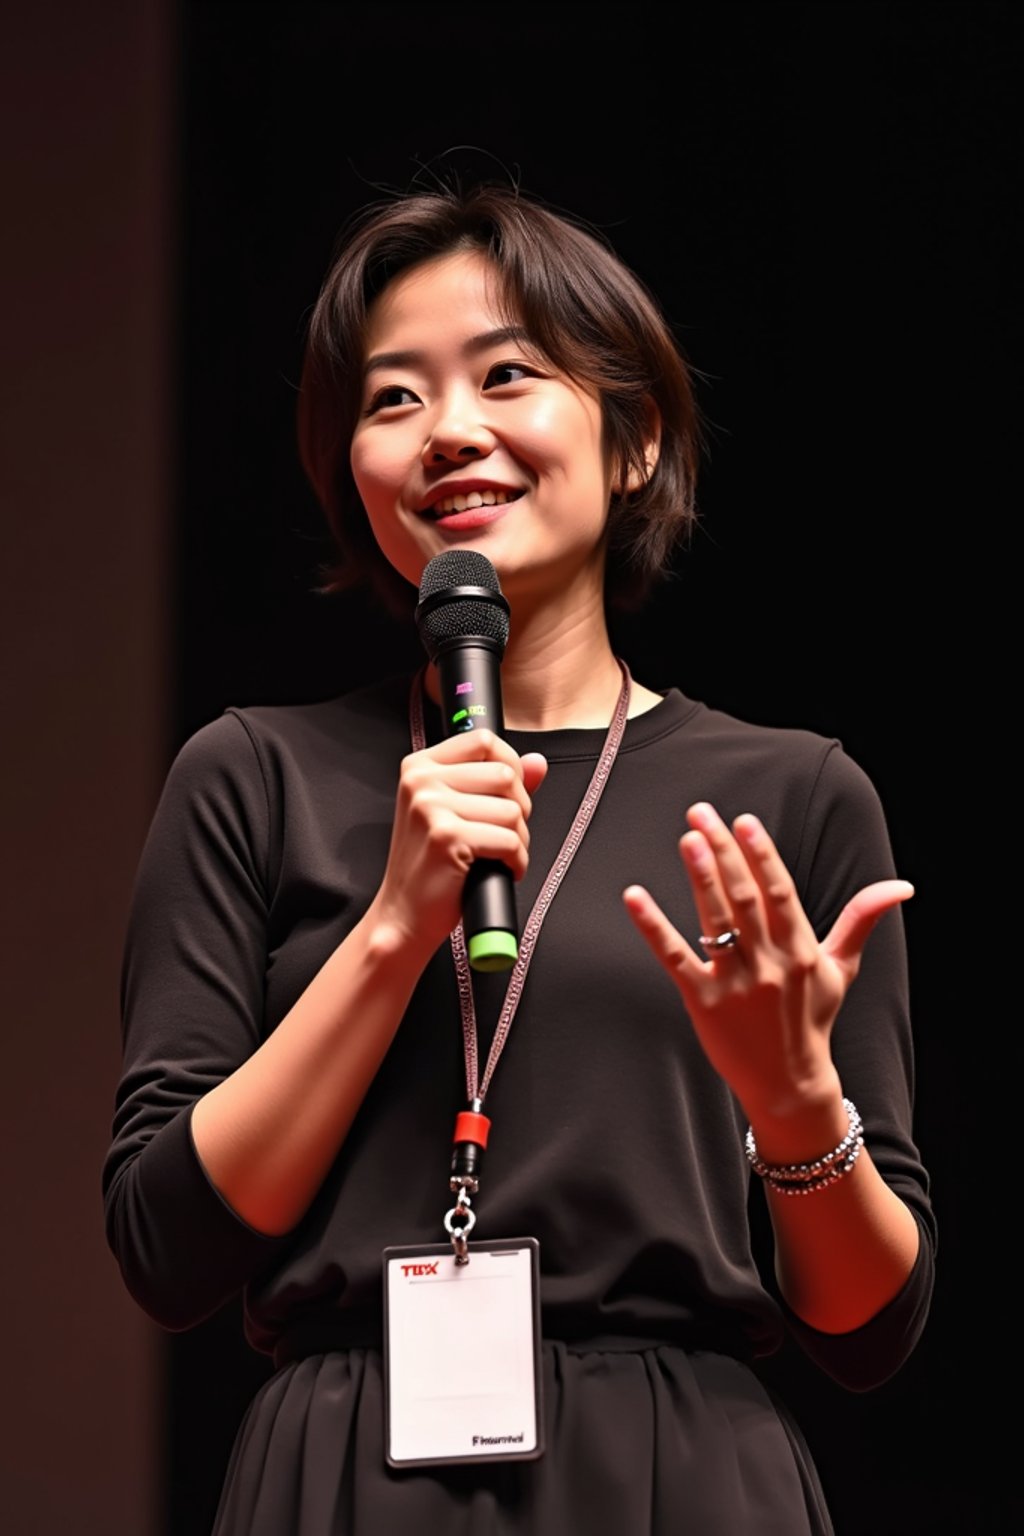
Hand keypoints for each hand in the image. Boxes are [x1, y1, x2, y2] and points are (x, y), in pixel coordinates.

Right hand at [375, 729, 547, 959]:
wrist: (404, 914)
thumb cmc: (431, 864)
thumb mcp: (457, 812)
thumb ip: (497, 783)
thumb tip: (539, 762)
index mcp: (419, 766)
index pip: (483, 740)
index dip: (511, 765)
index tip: (511, 793)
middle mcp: (421, 781)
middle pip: (504, 774)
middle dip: (520, 808)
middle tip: (506, 833)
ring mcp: (430, 807)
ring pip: (512, 810)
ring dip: (519, 839)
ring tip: (502, 855)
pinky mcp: (446, 837)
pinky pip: (509, 840)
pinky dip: (516, 861)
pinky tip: (501, 870)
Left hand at [622, 801, 912, 1121]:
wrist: (790, 1083)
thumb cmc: (812, 1019)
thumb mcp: (840, 968)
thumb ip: (861, 920)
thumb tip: (901, 886)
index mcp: (800, 949)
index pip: (780, 892)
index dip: (762, 854)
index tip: (744, 820)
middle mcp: (770, 962)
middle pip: (744, 897)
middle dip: (724, 852)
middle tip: (701, 814)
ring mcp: (736, 983)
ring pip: (716, 920)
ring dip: (700, 878)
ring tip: (687, 840)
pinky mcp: (703, 1002)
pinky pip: (676, 957)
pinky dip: (654, 927)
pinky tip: (635, 897)